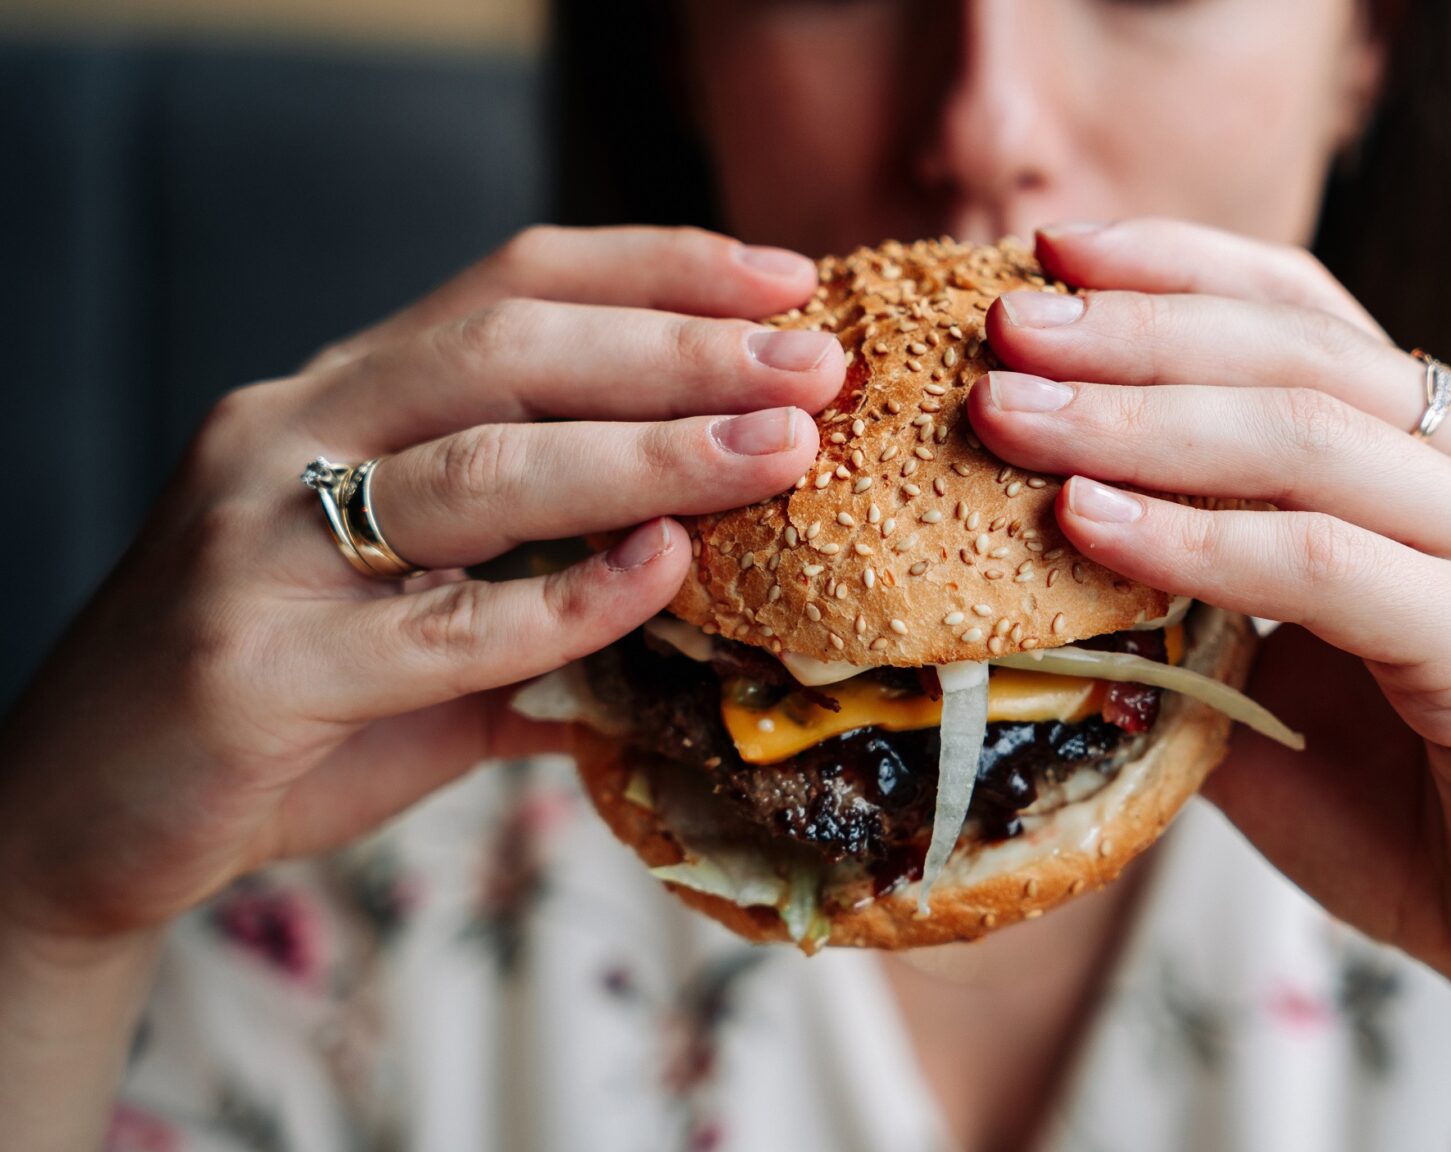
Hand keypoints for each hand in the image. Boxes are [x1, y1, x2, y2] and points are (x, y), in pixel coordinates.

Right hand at [0, 226, 841, 943]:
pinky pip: (442, 624)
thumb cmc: (283, 709)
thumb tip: (716, 593)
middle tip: (814, 367)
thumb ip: (547, 596)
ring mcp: (258, 543)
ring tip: (778, 451)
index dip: (655, 270)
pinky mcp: (251, 663)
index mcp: (336, 402)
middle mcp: (289, 438)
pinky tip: (665, 576)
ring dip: (650, 452)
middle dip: (677, 348)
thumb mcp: (421, 619)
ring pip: (480, 466)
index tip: (783, 285)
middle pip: (505, 348)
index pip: (507, 285)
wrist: (86, 818)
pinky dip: (569, 601)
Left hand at [967, 218, 1450, 1026]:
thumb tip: (1040, 552)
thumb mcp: (1285, 687)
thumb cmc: (1423, 817)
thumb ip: (1196, 608)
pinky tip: (1087, 524)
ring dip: (1136, 419)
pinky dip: (1195, 538)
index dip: (1179, 270)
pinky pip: (1324, 563)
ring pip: (1306, 437)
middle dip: (1132, 330)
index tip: (1053, 249)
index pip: (1310, 318)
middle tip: (1003, 323)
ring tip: (1008, 413)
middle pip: (1296, 354)